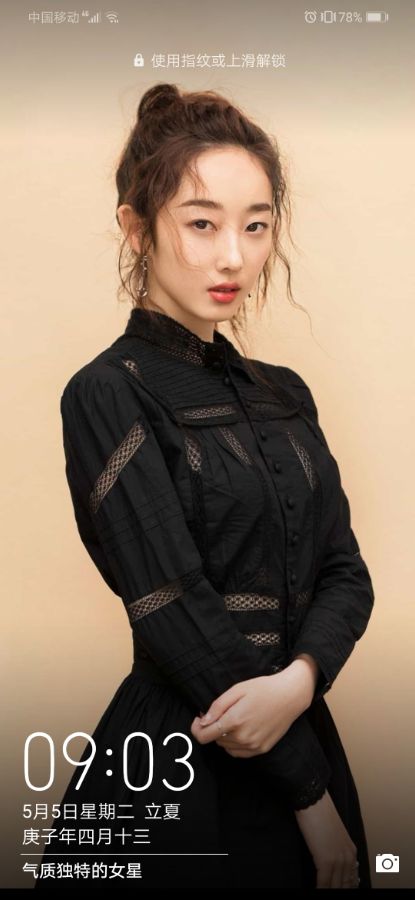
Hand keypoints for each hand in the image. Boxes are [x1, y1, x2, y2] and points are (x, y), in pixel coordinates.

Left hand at [190, 668, 308, 756]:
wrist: (290, 696)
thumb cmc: (263, 689)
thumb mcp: (237, 690)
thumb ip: (217, 707)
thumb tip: (203, 722)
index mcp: (234, 721)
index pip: (204, 736)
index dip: (196, 728)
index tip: (199, 719)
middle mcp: (243, 737)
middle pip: (215, 740)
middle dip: (213, 728)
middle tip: (222, 713)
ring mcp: (253, 746)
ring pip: (226, 747)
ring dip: (224, 736)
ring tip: (234, 719)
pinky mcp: (261, 749)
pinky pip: (238, 752)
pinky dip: (234, 744)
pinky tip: (241, 730)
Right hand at [294, 790, 359, 888]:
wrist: (314, 800)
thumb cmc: (320, 814)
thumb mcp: (333, 834)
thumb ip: (336, 850)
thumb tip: (331, 863)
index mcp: (351, 851)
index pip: (351, 879)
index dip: (346, 887)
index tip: (340, 890)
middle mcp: (348, 857)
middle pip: (345, 884)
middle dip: (339, 890)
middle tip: (332, 893)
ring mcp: (338, 859)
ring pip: (336, 886)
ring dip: (330, 891)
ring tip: (323, 893)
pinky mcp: (326, 860)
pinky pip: (324, 883)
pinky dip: (320, 888)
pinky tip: (317, 891)